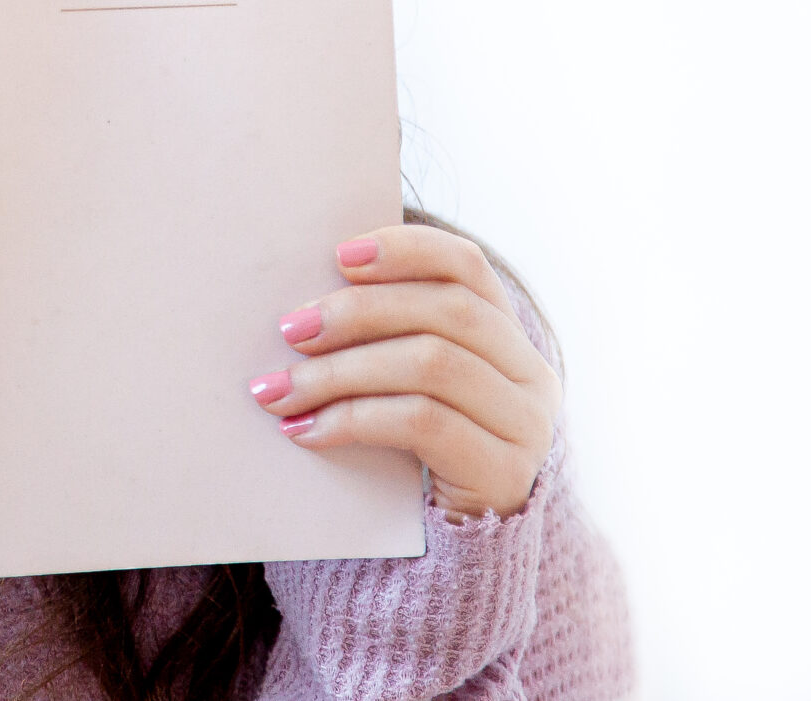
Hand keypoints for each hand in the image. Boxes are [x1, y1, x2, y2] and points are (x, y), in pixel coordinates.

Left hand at [247, 223, 560, 520]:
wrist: (457, 560)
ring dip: (341, 371)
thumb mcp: (404, 387)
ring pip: (431, 363)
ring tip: (280, 388)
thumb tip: (301, 301)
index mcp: (507, 336)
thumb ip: (383, 341)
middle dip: (357, 313)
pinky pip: (423, 422)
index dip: (404, 250)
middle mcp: (530, 375)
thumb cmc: (411, 456)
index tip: (338, 254)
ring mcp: (526, 425)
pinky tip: (307, 430)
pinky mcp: (504, 472)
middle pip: (445, 312)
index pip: (465, 267)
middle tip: (289, 328)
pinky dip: (354, 418)